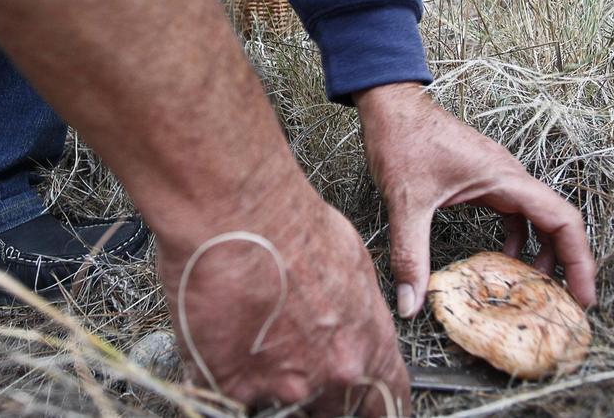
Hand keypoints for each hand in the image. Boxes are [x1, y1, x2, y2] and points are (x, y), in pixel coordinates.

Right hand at [155, 183, 410, 415]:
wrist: (237, 215)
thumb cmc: (291, 224)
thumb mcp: (354, 263)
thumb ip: (358, 311)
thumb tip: (351, 320)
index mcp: (367, 345)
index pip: (389, 400)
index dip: (376, 404)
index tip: (368, 406)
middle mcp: (332, 374)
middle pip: (336, 410)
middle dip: (322, 394)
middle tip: (299, 360)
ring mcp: (282, 386)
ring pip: (286, 406)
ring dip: (275, 383)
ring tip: (257, 336)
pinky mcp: (232, 385)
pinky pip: (234, 399)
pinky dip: (228, 376)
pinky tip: (225, 338)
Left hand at [354, 82, 596, 316]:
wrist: (391, 104)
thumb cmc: (402, 138)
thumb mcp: (406, 202)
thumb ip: (410, 255)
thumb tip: (411, 305)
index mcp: (505, 178)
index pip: (562, 220)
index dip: (580, 261)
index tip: (584, 297)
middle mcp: (509, 177)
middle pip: (557, 223)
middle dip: (567, 264)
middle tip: (565, 306)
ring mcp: (498, 177)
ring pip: (536, 219)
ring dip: (542, 253)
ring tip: (536, 291)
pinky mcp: (482, 180)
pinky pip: (513, 213)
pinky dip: (516, 240)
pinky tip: (503, 262)